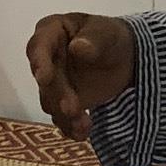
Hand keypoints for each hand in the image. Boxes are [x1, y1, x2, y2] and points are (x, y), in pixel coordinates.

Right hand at [28, 14, 138, 140]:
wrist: (125, 58)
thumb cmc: (110, 37)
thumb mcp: (106, 32)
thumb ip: (93, 39)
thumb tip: (77, 48)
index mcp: (51, 32)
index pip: (39, 46)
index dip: (40, 61)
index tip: (44, 77)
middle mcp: (46, 58)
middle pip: (45, 80)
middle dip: (58, 96)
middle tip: (72, 109)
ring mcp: (53, 82)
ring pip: (51, 102)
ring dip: (65, 115)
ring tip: (84, 125)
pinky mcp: (62, 102)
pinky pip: (61, 117)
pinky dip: (70, 127)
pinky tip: (82, 133)